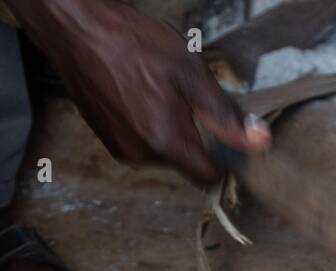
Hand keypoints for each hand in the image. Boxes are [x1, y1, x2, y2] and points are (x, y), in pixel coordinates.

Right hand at [4, 0, 269, 184]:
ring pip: (160, 150)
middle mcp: (141, 155)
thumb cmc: (133, 44)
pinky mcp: (104, 136)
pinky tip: (139, 90)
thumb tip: (258, 140)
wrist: (76, 29)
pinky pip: (137, 140)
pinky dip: (145, 122)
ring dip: (167, 128)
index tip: (226, 138)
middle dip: (192, 137)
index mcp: (166, 143)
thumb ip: (225, 113)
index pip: (207, 177)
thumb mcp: (190, 72)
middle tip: (186, 96)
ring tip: (158, 89)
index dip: (222, 161)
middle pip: (183, 162)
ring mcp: (119, 147)